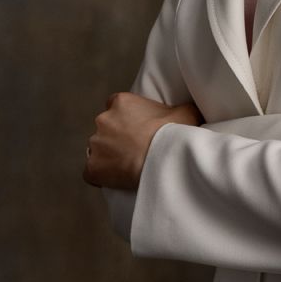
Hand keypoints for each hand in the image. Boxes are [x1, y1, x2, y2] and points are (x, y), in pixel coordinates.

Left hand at [82, 92, 201, 190]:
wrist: (161, 159)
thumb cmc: (173, 133)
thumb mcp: (185, 111)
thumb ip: (181, 107)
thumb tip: (189, 110)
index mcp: (120, 102)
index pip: (115, 105)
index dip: (126, 117)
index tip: (137, 127)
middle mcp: (103, 119)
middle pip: (105, 127)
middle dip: (116, 136)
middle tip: (135, 148)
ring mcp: (95, 144)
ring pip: (98, 149)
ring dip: (108, 155)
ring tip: (128, 165)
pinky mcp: (92, 168)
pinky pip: (92, 172)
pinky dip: (101, 176)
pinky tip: (117, 179)